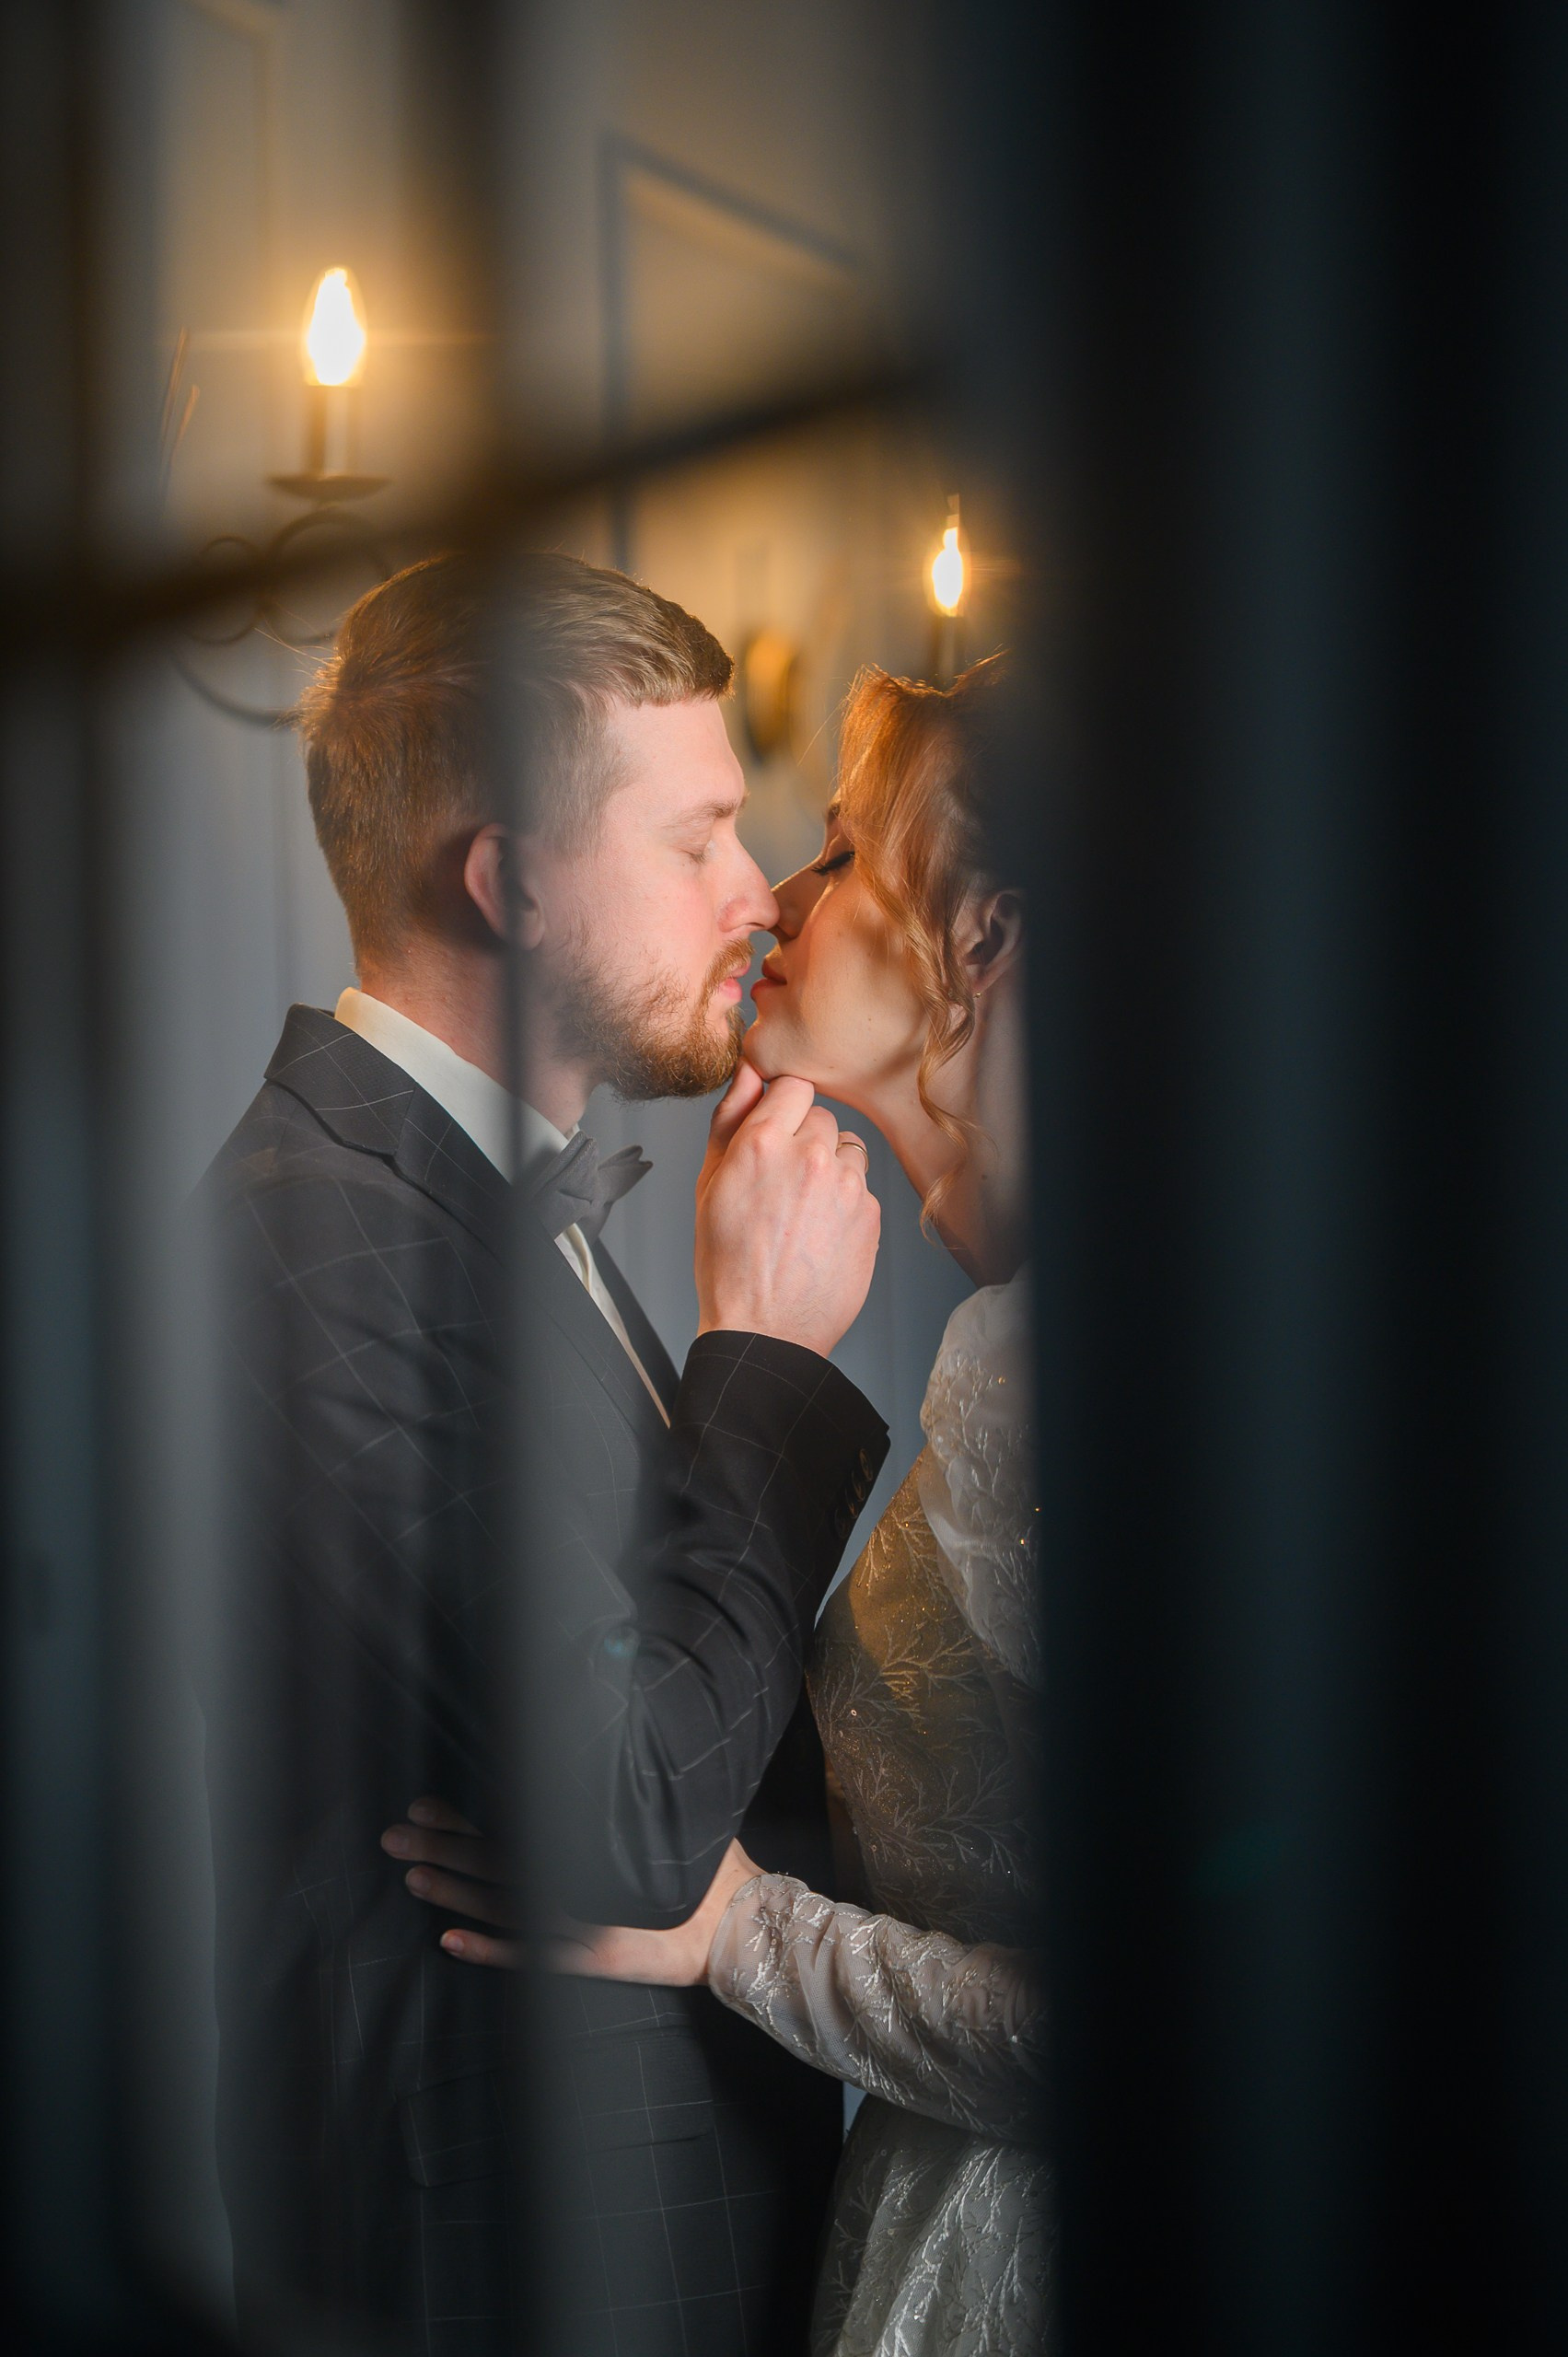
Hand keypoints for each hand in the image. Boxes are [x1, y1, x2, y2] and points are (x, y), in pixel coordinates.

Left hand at [383, 1806, 760, 1985]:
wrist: (739, 1925)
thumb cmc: (706, 1864)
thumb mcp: (664, 1819)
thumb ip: (622, 1797)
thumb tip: (594, 1754)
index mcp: (589, 1844)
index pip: (512, 1823)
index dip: (463, 1817)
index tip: (423, 1804)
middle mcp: (576, 1883)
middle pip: (496, 1862)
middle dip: (440, 1848)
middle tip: (391, 1837)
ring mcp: (578, 1927)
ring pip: (502, 1906)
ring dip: (453, 1891)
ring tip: (411, 1875)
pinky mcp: (588, 1962)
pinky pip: (529, 1956)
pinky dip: (488, 1950)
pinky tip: (449, 1942)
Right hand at [694, 1062, 880, 1356]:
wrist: (765, 1330)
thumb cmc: (728, 1264)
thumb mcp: (710, 1186)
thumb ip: (730, 1119)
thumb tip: (748, 1072)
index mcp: (762, 1144)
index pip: (793, 1085)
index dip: (783, 1107)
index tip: (776, 1129)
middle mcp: (810, 1157)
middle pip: (822, 1116)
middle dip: (805, 1139)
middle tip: (783, 1182)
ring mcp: (847, 1186)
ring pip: (847, 1149)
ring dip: (830, 1167)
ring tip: (803, 1210)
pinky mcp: (871, 1215)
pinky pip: (863, 1187)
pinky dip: (846, 1202)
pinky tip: (821, 1232)